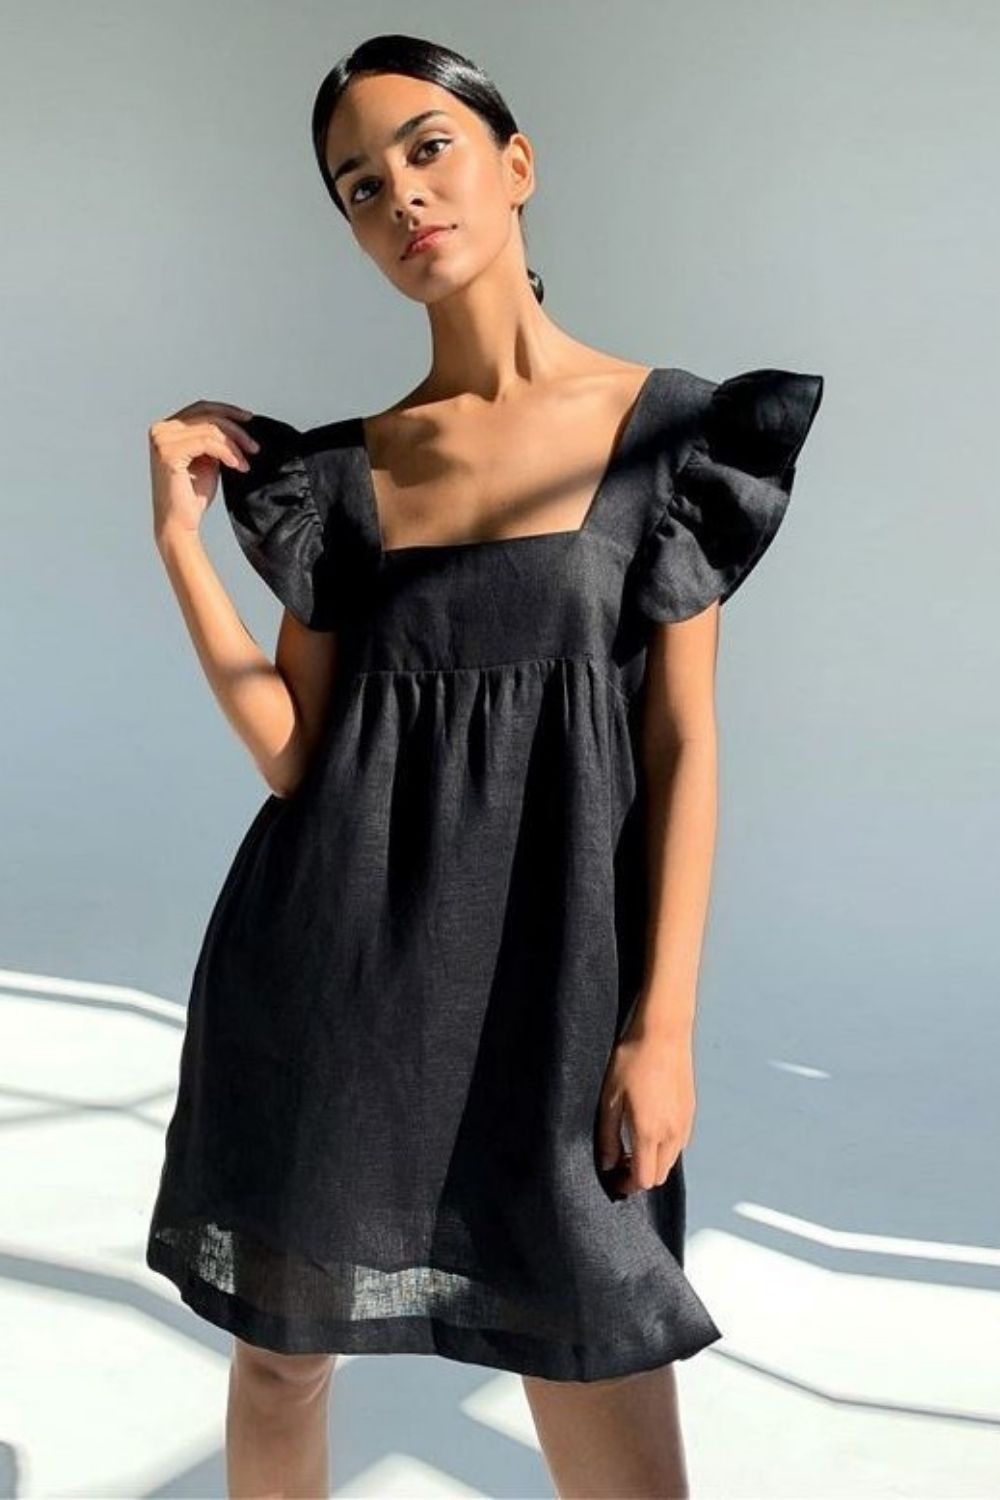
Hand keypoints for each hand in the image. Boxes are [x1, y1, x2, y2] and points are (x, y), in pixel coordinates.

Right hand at [148, 399, 258, 542]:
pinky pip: (207, 442)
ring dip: (234, 445)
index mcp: (167, 428)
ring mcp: (162, 440)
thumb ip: (214, 439)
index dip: (227, 410)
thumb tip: (238, 424)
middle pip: (207, 414)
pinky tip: (237, 466)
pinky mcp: (168, 453)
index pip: (201, 408)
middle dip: (235, 428)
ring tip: (245, 462)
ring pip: (210, 428)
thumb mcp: (207, 458)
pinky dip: (226, 452)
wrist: (180, 523)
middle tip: (254, 446)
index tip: (249, 419)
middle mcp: (160, 430)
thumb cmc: (192, 495)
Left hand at [594, 1022, 694, 1198]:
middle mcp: (671, 1134)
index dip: (627, 1185)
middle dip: (640, 1176)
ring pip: (671, 1160)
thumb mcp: (610, 1098)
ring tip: (633, 1143)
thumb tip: (607, 1163)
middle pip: (660, 1175)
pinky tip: (650, 1127)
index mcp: (649, 1132)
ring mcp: (684, 1123)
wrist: (664, 1033)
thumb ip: (608, 1136)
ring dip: (654, 1162)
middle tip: (620, 1160)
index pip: (644, 1179)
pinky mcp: (690, 1112)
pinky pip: (679, 1143)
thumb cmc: (633, 1061)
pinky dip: (665, 1147)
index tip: (613, 1176)